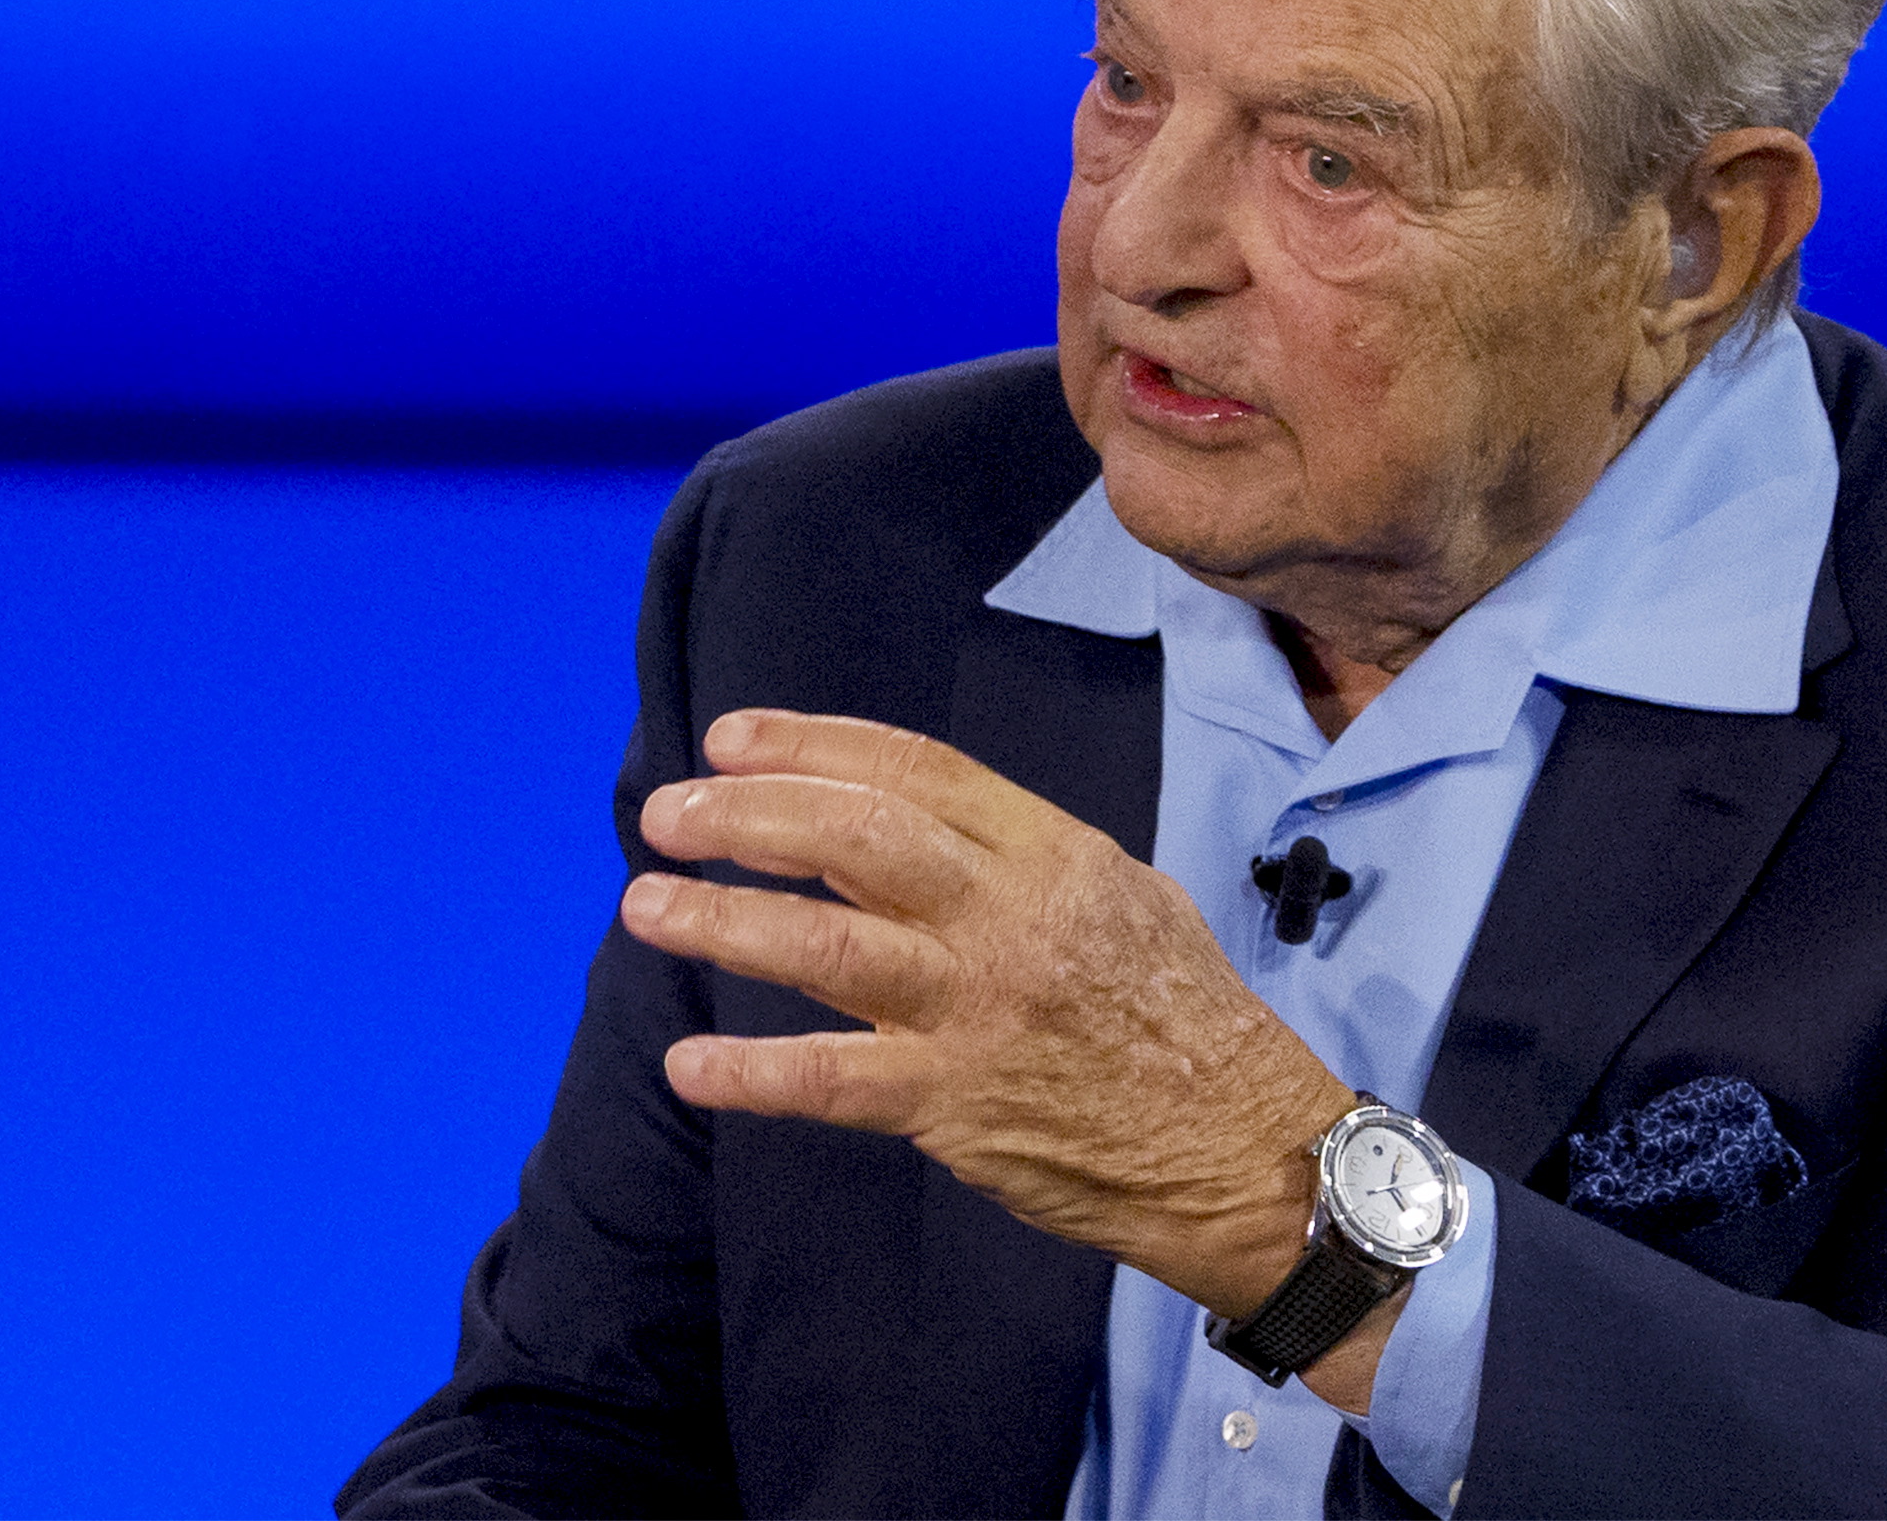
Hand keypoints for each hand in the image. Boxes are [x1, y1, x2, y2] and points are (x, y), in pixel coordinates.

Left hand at [619, 708, 1360, 1333]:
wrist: (1240, 1146)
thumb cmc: (1185, 1018)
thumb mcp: (1121, 899)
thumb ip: (1017, 861)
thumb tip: (904, 832)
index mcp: (1051, 852)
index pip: (913, 771)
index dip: (811, 746)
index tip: (733, 740)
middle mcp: (1008, 916)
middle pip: (853, 835)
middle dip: (747, 815)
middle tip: (667, 813)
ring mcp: (977, 1009)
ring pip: (826, 943)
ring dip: (723, 921)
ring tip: (646, 905)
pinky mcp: (955, 1104)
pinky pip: (833, 1080)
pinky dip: (752, 1074)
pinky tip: (689, 1068)